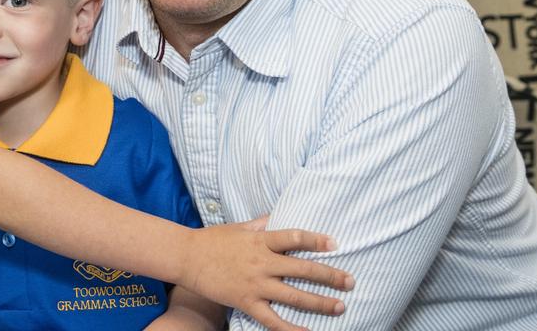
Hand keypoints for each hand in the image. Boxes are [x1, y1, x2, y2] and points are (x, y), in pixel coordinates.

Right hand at [181, 218, 352, 330]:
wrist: (186, 257)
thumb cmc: (212, 240)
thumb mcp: (238, 227)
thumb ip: (260, 224)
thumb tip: (275, 217)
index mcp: (261, 241)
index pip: (294, 238)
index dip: (316, 240)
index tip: (334, 243)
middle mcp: (262, 263)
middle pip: (303, 269)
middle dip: (330, 276)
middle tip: (350, 281)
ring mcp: (255, 285)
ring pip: (294, 296)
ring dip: (320, 302)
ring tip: (340, 306)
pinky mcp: (246, 303)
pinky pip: (273, 320)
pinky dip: (291, 329)